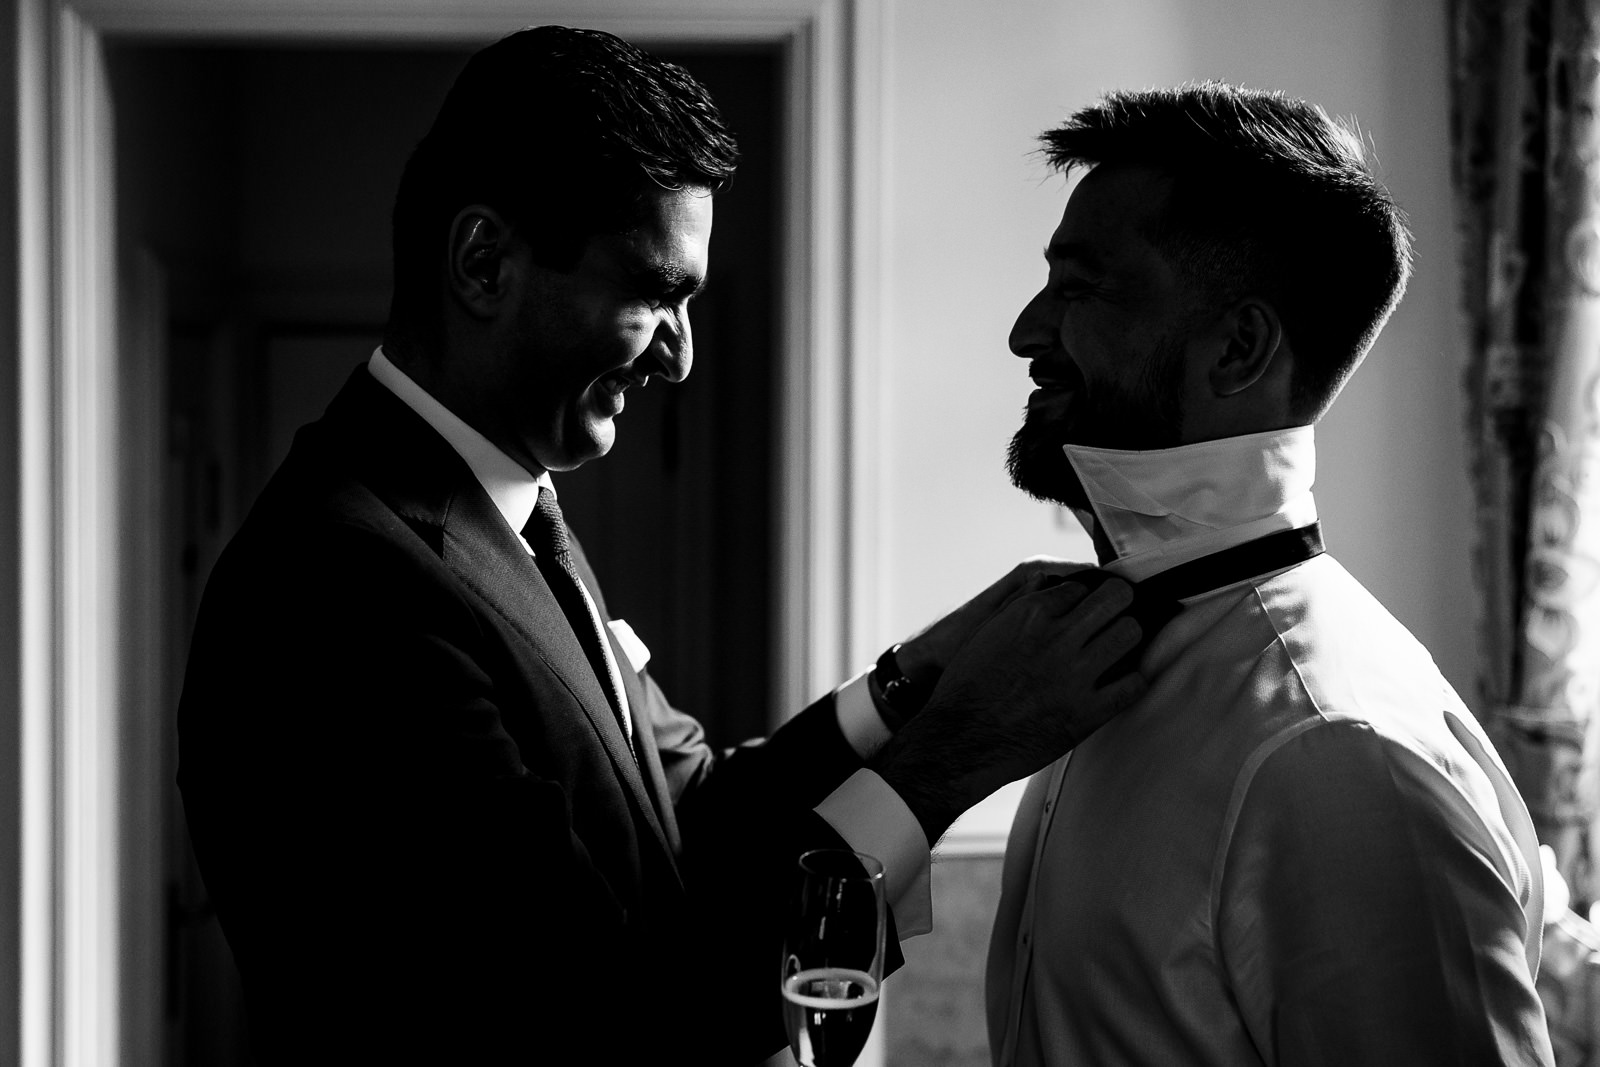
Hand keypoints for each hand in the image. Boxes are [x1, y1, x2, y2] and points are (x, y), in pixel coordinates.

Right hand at [872, 574, 1146, 843]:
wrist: (960, 740)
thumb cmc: (967, 686)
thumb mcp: (986, 632)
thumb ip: (1020, 605)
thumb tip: (1047, 583)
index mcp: (1030, 614)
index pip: (1081, 585)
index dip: (1086, 596)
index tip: (1089, 607)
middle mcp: (1057, 637)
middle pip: (1116, 597)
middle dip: (1119, 603)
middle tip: (1116, 615)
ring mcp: (1075, 675)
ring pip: (1130, 633)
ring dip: (1128, 637)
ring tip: (1118, 647)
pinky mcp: (1087, 712)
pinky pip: (1134, 684)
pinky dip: (1133, 680)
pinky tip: (1122, 682)